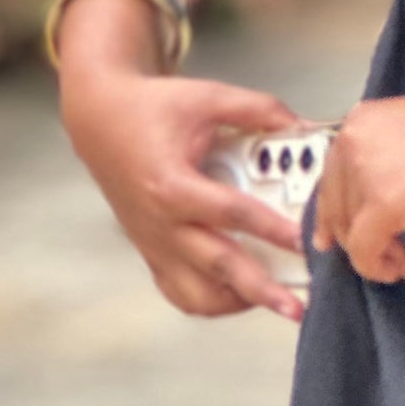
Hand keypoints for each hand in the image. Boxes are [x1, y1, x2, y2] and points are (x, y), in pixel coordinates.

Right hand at [60, 69, 315, 321]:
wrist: (100, 122)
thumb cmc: (151, 110)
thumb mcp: (206, 97)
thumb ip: (256, 109)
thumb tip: (301, 124)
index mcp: (173, 185)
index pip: (232, 214)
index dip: (272, 228)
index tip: (304, 241)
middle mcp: (162, 223)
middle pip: (218, 266)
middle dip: (262, 290)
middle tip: (298, 308)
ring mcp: (155, 244)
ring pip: (196, 294)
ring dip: (237, 301)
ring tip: (273, 299)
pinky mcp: (152, 253)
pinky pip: (180, 293)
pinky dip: (211, 300)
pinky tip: (239, 291)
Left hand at [311, 93, 404, 285]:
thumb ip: (389, 158)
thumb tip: (379, 195)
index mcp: (361, 120)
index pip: (334, 174)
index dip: (334, 211)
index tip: (331, 239)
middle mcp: (352, 142)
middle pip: (340, 205)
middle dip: (362, 239)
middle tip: (392, 261)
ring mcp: (362, 173)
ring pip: (352, 231)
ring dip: (381, 255)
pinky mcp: (380, 205)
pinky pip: (364, 250)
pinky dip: (377, 268)